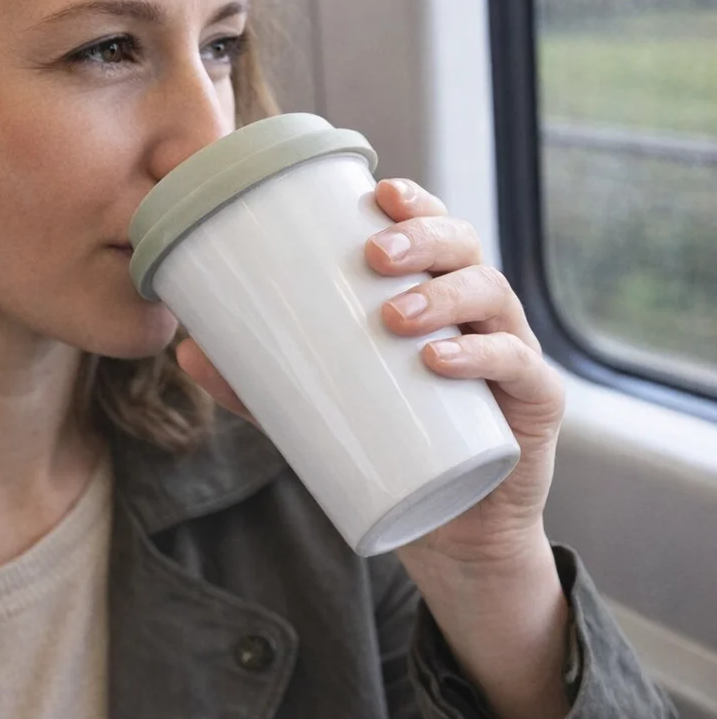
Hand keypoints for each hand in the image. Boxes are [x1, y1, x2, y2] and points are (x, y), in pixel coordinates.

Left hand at [177, 177, 565, 568]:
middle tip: (373, 255)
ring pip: (492, 294)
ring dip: (443, 294)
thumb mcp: (316, 406)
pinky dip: (483, 356)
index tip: (376, 192)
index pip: (431, 229)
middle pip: (464, 247)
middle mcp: (477, 312)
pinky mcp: (533, 402)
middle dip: (422, 237)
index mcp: (433, 294)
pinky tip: (440, 360)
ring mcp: (511, 351)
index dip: (412, 202)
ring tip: (393, 316)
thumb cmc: (387, 445)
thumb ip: (257, 382)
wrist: (450, 526)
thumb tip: (184, 350)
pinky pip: (519, 365)